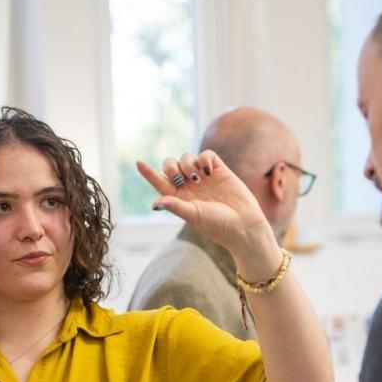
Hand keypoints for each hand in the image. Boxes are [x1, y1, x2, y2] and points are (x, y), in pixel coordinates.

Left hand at [136, 151, 276, 273]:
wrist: (244, 225)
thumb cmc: (218, 226)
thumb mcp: (193, 216)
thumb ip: (175, 206)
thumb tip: (155, 203)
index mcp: (179, 198)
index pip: (159, 182)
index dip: (148, 173)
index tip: (137, 163)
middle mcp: (189, 187)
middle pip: (171, 166)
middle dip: (171, 167)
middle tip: (181, 178)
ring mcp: (204, 178)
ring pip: (187, 158)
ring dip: (188, 164)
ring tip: (199, 178)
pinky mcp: (219, 171)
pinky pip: (206, 155)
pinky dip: (204, 159)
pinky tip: (208, 171)